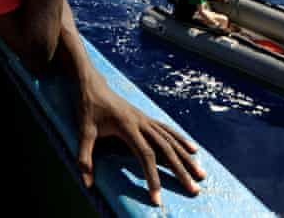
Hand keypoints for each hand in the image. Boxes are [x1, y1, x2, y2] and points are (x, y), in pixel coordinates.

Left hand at [76, 75, 205, 205]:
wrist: (92, 84)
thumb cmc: (88, 108)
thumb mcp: (83, 132)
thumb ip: (85, 158)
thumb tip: (87, 184)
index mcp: (128, 127)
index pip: (146, 155)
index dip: (153, 177)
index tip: (157, 198)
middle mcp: (141, 123)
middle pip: (166, 149)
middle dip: (180, 171)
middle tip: (194, 189)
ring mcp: (146, 119)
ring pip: (171, 140)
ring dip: (187, 157)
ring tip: (201, 173)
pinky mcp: (146, 118)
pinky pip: (168, 130)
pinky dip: (182, 140)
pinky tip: (193, 150)